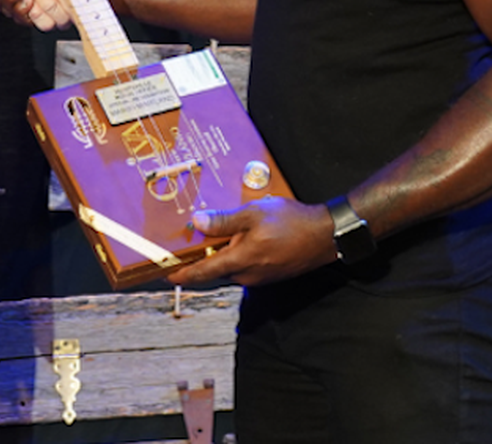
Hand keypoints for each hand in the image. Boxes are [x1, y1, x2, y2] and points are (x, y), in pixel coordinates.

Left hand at [164, 196, 336, 287]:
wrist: (326, 235)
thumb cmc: (292, 223)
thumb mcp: (254, 214)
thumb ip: (224, 221)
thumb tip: (197, 222)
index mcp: (240, 261)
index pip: (203, 273)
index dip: (182, 274)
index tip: (165, 274)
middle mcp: (248, 275)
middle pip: (215, 269)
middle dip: (202, 257)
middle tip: (189, 241)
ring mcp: (260, 277)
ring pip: (231, 266)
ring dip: (222, 253)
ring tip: (219, 232)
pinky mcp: (269, 274)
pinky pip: (245, 265)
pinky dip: (237, 253)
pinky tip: (242, 236)